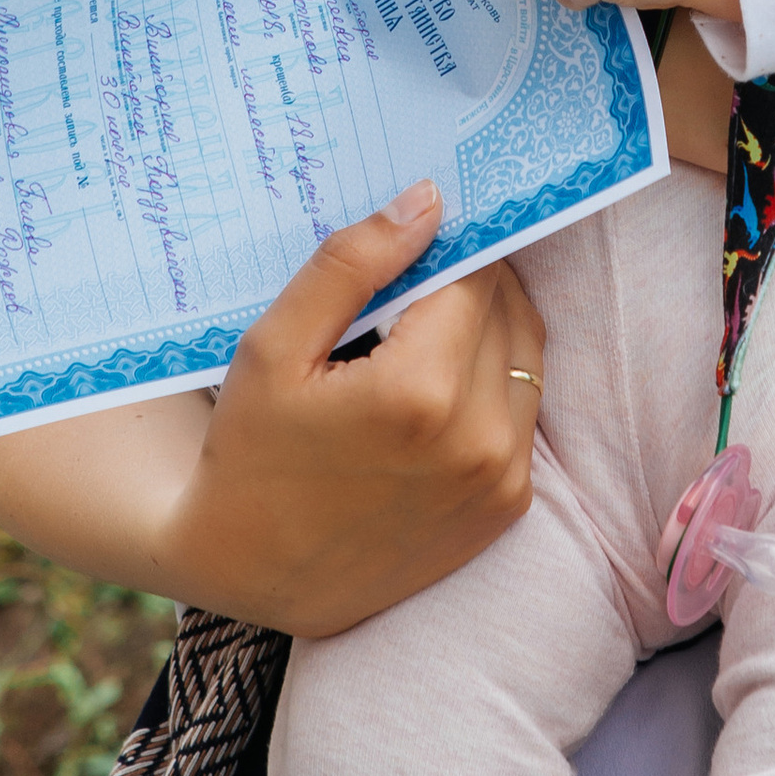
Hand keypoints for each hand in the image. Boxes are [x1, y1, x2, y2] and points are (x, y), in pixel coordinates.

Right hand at [0, 184, 545, 634]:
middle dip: (466, 286)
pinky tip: (430, 395)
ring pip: (524, 357)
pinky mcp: (507, 507)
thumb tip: (429, 201)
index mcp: (420, 392)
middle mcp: (478, 438)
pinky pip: (521, 412)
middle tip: (408, 289)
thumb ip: (352, 265)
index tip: (413, 246)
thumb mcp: (274, 348)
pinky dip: (488, 386)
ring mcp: (501, 478)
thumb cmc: (250, 455)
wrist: (255, 574)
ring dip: (485, 332)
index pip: (473, 274)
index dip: (444, 248)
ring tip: (416, 340)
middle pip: (507, 310)